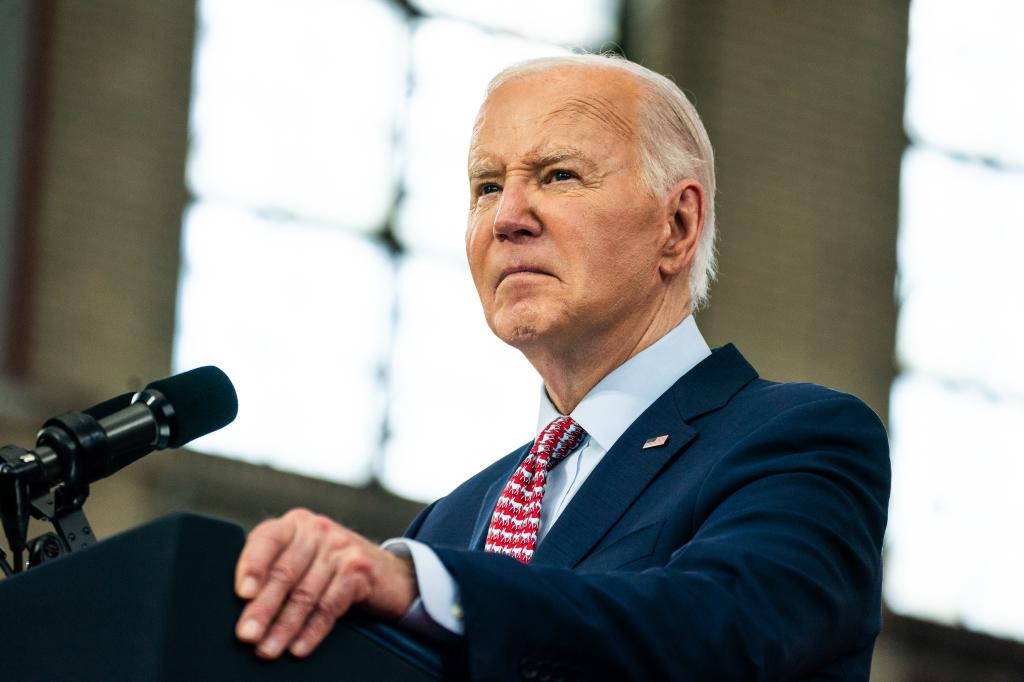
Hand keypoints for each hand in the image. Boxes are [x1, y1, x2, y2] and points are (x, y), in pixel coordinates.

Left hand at [234, 508, 417, 658]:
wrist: (388, 574)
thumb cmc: (330, 570)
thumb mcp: (302, 558)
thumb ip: (274, 568)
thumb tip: (240, 605)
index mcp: (294, 524)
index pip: (266, 540)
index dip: (252, 566)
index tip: (242, 594)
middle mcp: (316, 529)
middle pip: (284, 573)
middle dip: (263, 608)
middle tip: (247, 635)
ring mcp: (340, 547)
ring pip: (305, 594)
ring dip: (284, 627)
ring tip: (268, 650)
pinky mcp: (359, 568)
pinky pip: (330, 605)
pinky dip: (312, 630)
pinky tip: (298, 647)